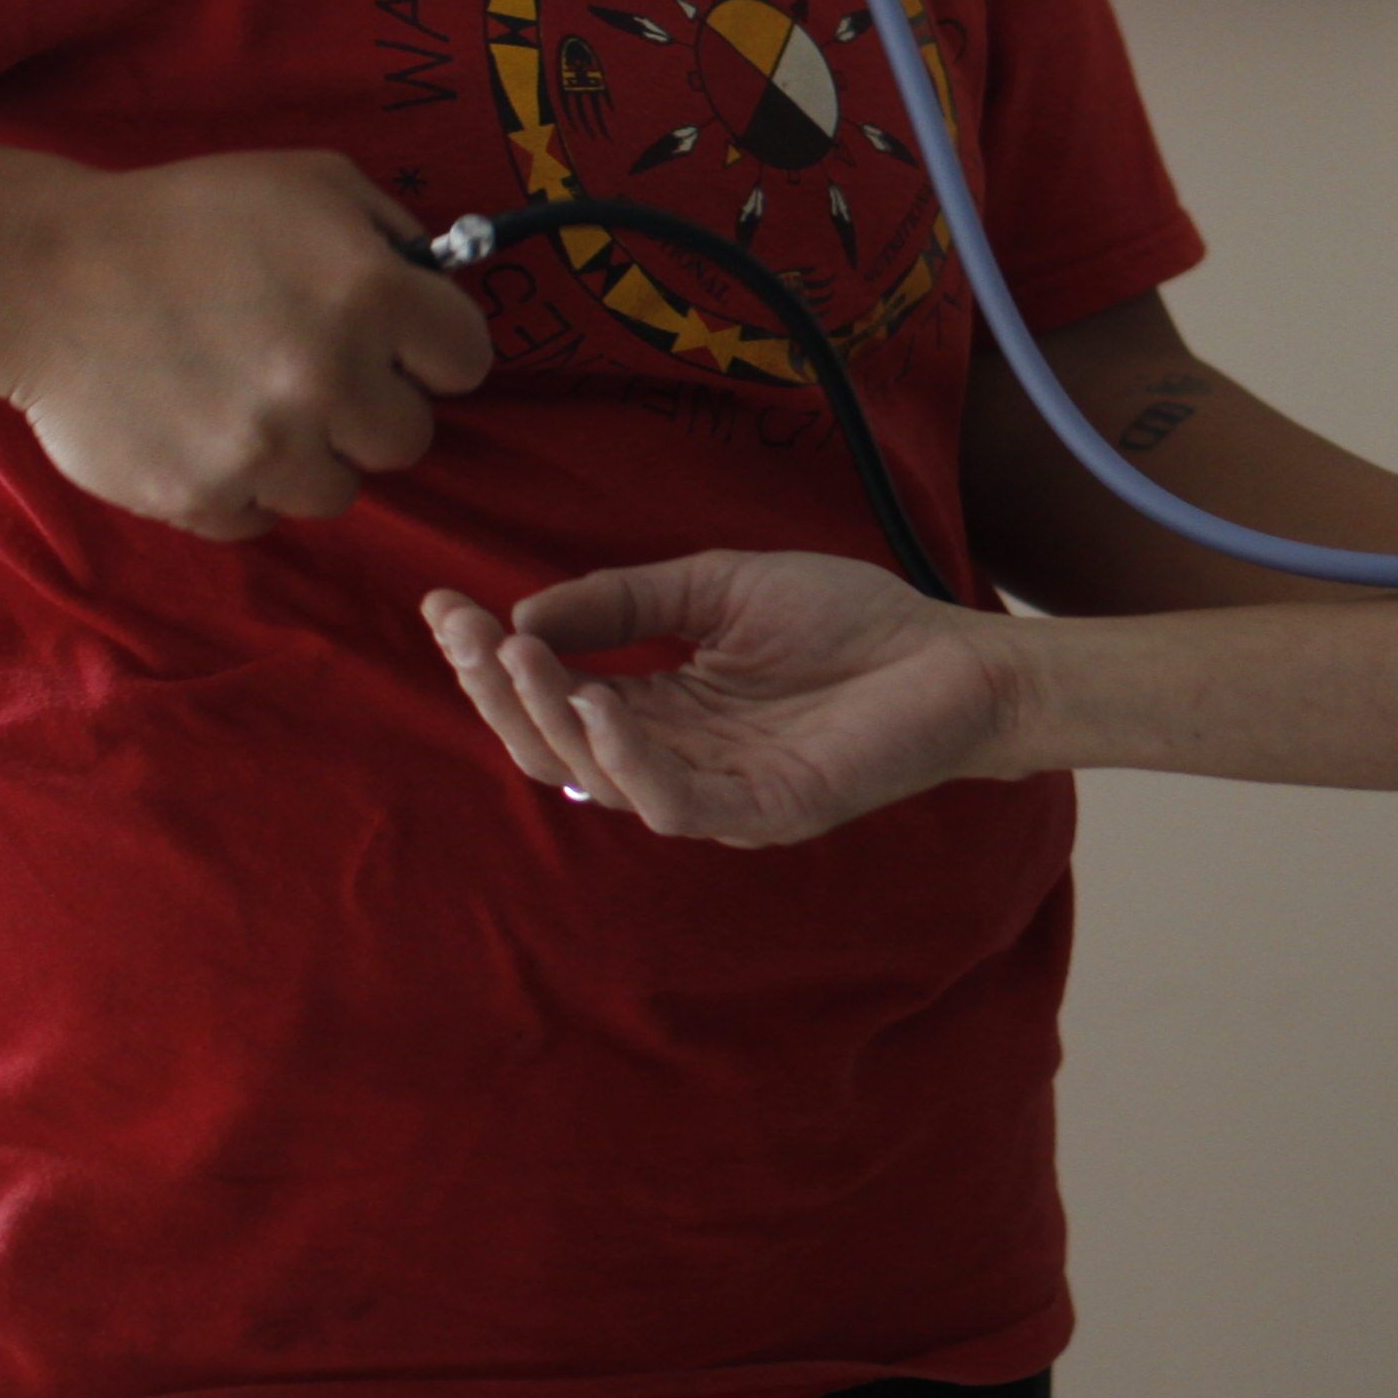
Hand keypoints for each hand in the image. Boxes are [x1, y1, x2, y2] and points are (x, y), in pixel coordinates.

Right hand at [2, 150, 491, 537]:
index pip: (467, 361)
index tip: (392, 341)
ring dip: (307, 454)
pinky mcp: (203, 497)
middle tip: (308, 370)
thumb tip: (438, 288)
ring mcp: (266, 447)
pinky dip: (240, 487)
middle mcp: (330, 378)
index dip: (429, 348)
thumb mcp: (309, 183)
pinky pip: (262, 519)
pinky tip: (202, 428)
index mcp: (372, 295)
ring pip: (339, 490)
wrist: (44, 275)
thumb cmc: (184, 218)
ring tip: (246, 398)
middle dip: (369, 407)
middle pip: (409, 438)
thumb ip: (393, 234)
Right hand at [423, 551, 1018, 844]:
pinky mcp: (765, 812)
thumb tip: (523, 618)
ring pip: (600, 777)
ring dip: (549, 717)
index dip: (495, 658)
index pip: (554, 696)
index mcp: (661, 708)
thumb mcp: (717, 586)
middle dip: (499, 691)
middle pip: (556, 746)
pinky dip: (626, 759)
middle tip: (466, 633)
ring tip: (519, 656)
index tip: (444, 605)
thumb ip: (627, 599)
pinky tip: (597, 705)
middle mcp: (677, 758)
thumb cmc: (848, 619)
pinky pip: (674, 802)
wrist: (952, 652)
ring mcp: (718, 792)